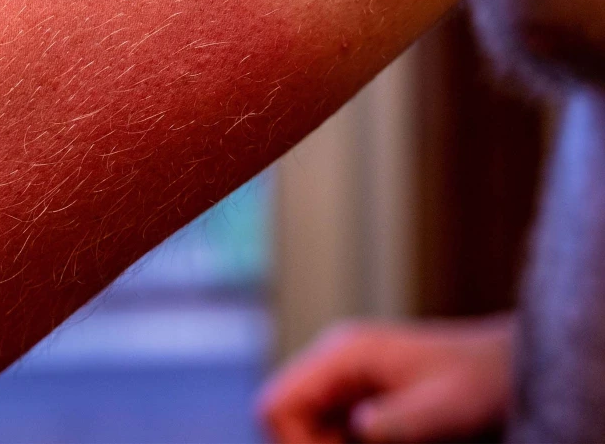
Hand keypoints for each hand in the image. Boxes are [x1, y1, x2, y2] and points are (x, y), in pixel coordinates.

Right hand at [258, 316, 512, 442]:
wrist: (512, 370)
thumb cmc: (483, 382)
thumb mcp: (445, 408)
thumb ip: (398, 420)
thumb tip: (357, 427)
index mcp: (343, 354)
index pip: (276, 403)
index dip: (294, 443)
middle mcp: (333, 364)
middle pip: (285, 419)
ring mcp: (344, 381)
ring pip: (304, 430)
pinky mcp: (359, 401)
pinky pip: (329, 433)